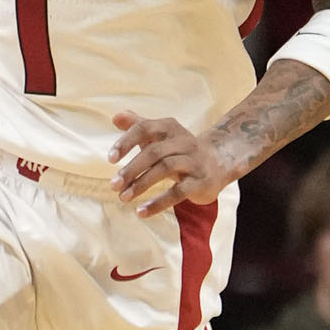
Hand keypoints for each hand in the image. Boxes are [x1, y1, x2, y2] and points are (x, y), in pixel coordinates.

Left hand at [108, 112, 237, 215]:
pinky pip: (178, 192)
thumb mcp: (160, 136)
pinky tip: (141, 211)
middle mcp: (184, 141)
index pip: (145, 128)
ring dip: (141, 184)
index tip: (110, 159)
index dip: (126, 142)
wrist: (218, 162)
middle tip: (113, 185)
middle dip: (131, 169)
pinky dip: (158, 202)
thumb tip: (115, 117)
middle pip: (154, 152)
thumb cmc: (179, 149)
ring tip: (123, 197)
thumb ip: (138, 125)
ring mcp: (193, 162)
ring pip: (165, 169)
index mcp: (170, 128)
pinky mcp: (200, 182)